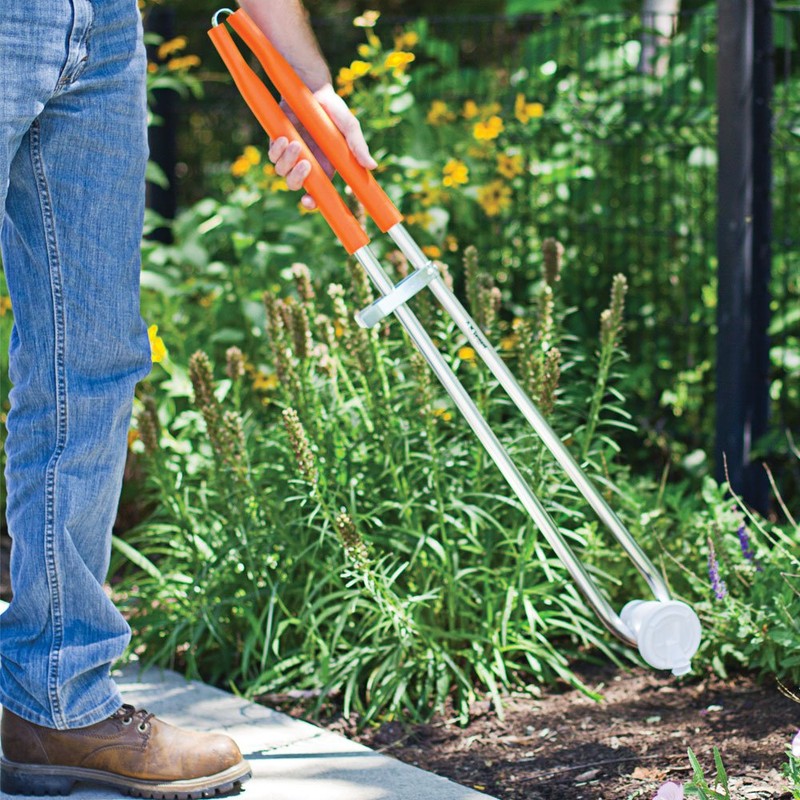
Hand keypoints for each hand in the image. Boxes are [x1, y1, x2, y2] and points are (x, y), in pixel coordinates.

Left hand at [268, 84, 377, 208]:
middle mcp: (308, 163)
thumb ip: (358, 146)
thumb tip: (371, 166)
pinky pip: (273, 156)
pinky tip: (284, 138)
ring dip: (286, 162)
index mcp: (326, 166)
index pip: (318, 193)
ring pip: (282, 172)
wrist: (312, 87)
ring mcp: (292, 154)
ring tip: (294, 143)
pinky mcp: (278, 142)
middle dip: (297, 179)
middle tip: (305, 164)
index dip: (312, 202)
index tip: (309, 202)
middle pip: (296, 185)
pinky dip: (276, 150)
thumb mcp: (348, 126)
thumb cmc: (333, 108)